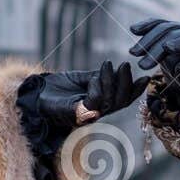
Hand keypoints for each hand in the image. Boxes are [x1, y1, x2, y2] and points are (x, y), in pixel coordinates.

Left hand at [34, 61, 148, 129]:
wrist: (33, 95)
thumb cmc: (56, 88)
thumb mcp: (81, 79)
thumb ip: (99, 78)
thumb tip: (116, 72)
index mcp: (98, 106)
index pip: (122, 101)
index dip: (135, 92)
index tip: (147, 78)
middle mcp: (94, 113)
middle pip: (118, 103)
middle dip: (125, 84)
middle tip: (126, 64)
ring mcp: (84, 115)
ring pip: (107, 102)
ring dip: (111, 82)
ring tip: (111, 64)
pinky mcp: (73, 114)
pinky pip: (91, 103)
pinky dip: (97, 88)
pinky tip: (97, 75)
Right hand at [128, 18, 179, 101]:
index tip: (167, 48)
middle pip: (173, 35)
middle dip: (156, 48)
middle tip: (142, 65)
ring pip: (162, 28)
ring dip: (146, 40)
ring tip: (133, 53)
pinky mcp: (168, 27)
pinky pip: (156, 23)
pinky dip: (145, 26)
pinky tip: (133, 29)